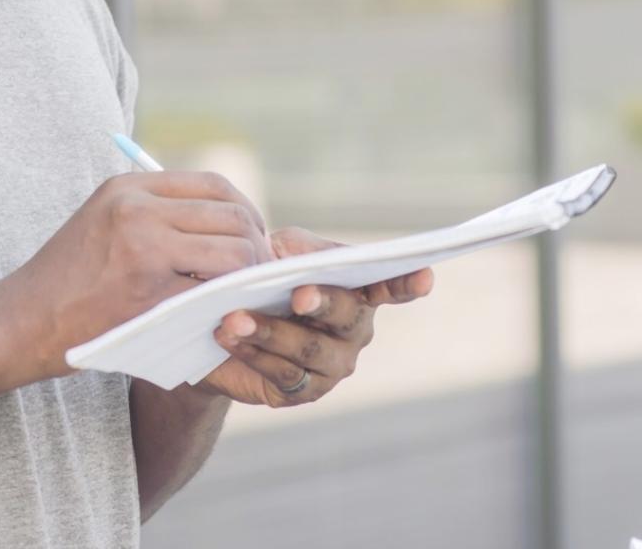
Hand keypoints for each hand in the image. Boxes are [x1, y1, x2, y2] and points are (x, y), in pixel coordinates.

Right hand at [7, 171, 273, 378]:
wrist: (19, 322)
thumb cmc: (65, 281)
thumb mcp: (103, 223)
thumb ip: (153, 214)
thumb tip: (223, 221)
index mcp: (128, 187)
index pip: (214, 184)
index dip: (245, 211)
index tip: (252, 239)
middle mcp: (136, 208)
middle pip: (232, 215)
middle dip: (256, 246)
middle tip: (259, 275)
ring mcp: (142, 248)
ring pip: (233, 252)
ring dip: (249, 277)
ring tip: (245, 297)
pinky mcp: (147, 293)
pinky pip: (213, 293)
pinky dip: (229, 305)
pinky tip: (227, 317)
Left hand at [196, 227, 434, 406]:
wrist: (216, 326)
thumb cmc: (259, 279)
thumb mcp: (275, 252)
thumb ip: (296, 250)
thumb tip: (304, 257)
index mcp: (357, 289)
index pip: (390, 284)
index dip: (408, 282)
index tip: (425, 276)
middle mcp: (356, 329)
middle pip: (348, 315)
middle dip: (323, 302)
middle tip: (298, 294)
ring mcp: (333, 364)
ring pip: (310, 348)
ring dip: (270, 330)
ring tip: (234, 317)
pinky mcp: (302, 391)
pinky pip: (282, 373)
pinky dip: (252, 351)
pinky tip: (227, 335)